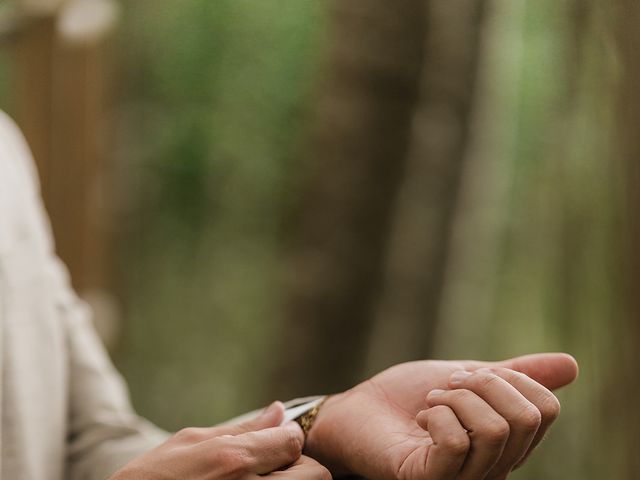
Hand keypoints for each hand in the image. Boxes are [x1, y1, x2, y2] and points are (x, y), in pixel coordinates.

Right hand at [110, 401, 329, 479]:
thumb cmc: (154, 478)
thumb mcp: (190, 443)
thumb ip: (242, 429)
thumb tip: (280, 411)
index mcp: (234, 460)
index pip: (294, 440)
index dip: (288, 439)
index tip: (276, 444)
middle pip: (315, 474)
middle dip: (299, 466)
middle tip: (275, 468)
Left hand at [305, 353, 577, 479]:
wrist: (358, 410)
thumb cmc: (408, 397)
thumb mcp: (468, 379)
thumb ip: (515, 376)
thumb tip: (573, 365)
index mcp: (507, 442)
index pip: (546, 408)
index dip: (510, 377)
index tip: (470, 375)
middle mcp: (494, 467)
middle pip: (526, 418)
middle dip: (484, 382)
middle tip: (449, 384)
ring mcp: (463, 478)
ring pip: (494, 430)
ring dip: (456, 397)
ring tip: (432, 401)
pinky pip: (455, 444)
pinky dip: (437, 414)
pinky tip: (421, 417)